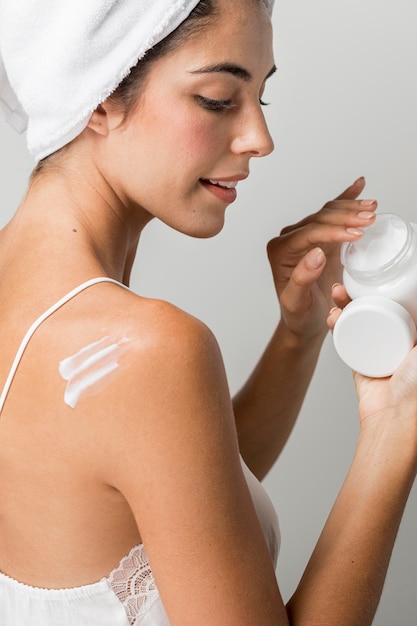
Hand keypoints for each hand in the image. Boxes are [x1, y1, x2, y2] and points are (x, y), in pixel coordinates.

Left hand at [267, 177, 376, 338]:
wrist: (304, 320)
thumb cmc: (298, 313)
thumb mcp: (296, 302)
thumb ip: (301, 279)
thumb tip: (315, 253)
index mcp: (280, 251)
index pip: (309, 233)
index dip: (333, 230)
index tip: (356, 233)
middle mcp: (289, 239)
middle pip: (320, 219)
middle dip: (346, 216)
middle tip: (369, 218)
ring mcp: (304, 236)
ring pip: (328, 213)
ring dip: (351, 207)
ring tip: (372, 208)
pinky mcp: (319, 237)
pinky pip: (332, 214)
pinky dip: (346, 199)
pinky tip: (358, 186)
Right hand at [329, 285, 416, 434]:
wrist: (395, 419)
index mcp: (415, 334)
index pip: (400, 302)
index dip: (386, 286)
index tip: (374, 275)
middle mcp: (398, 339)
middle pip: (376, 307)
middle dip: (359, 293)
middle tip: (347, 284)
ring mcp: (378, 350)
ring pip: (358, 319)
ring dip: (344, 305)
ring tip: (336, 295)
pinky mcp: (360, 362)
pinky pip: (346, 338)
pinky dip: (337, 325)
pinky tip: (332, 316)